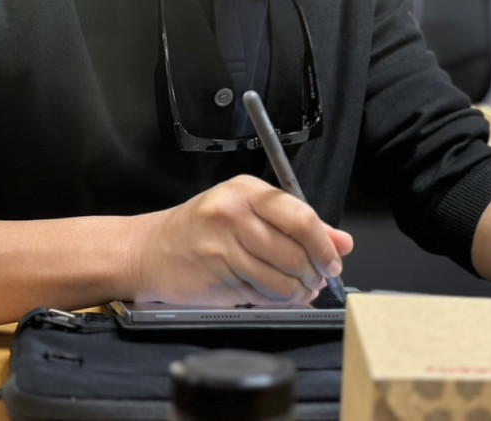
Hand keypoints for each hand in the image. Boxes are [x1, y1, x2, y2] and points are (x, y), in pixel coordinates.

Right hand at [125, 175, 352, 305]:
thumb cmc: (201, 230)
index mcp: (246, 190)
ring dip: (296, 292)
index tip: (332, 261)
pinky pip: (260, 295)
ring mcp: (222, 246)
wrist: (149, 251)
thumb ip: (298, 224)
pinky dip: (274, 301)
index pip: (300, 217)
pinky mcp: (217, 277)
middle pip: (294, 250)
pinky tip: (272, 295)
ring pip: (280, 277)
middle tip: (316, 280)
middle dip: (313, 273)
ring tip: (296, 290)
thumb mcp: (247, 212)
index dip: (323, 245)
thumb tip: (342, 242)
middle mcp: (233, 213)